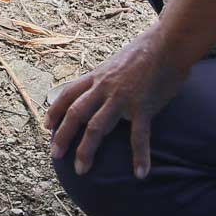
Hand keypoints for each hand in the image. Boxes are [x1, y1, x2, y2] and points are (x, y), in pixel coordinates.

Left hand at [45, 30, 189, 179]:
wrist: (169, 42)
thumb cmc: (146, 50)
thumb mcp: (117, 61)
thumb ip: (107, 76)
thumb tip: (102, 87)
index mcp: (97, 76)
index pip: (68, 94)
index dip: (55, 110)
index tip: (46, 126)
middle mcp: (104, 87)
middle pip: (75, 114)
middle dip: (62, 136)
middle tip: (55, 155)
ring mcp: (122, 98)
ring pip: (96, 128)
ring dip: (86, 151)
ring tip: (82, 170)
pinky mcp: (143, 106)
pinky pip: (139, 136)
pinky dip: (140, 156)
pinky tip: (141, 173)